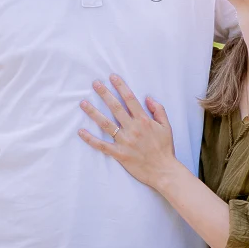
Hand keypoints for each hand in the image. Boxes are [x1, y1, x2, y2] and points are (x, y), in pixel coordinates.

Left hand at [78, 74, 180, 190]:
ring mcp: (124, 141)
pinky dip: (90, 139)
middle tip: (95, 83)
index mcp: (144, 120)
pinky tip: (81, 131)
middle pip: (115, 108)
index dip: (121, 87)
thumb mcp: (166, 126)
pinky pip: (102, 145)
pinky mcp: (119, 154)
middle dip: (105, 94)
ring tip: (83, 103)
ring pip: (106, 124)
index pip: (130, 99)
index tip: (112, 77)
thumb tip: (148, 98)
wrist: (163, 170)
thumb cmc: (165, 148)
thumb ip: (158, 110)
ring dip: (93, 113)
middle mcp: (133, 128)